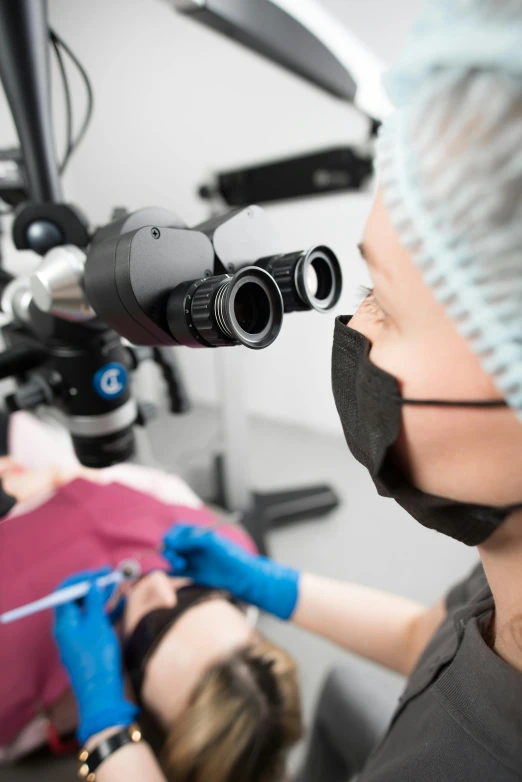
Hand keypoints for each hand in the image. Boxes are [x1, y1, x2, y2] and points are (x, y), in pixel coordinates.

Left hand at [53, 568, 137, 744]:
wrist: (102, 691)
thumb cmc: (97, 657)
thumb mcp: (97, 625)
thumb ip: (95, 601)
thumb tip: (92, 582)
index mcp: (64, 622)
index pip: (66, 591)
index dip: (82, 578)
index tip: (99, 571)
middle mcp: (69, 628)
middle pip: (79, 599)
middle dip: (96, 586)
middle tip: (113, 575)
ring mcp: (80, 636)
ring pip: (91, 609)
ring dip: (105, 596)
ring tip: (122, 585)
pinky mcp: (92, 643)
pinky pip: (98, 621)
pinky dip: (109, 610)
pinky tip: (123, 602)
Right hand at [162, 523, 299, 619]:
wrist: (241, 576)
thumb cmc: (230, 555)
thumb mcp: (212, 543)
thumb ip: (192, 540)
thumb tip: (171, 541)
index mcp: (197, 533)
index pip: (176, 531)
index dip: (171, 536)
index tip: (171, 543)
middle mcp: (191, 545)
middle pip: (170, 544)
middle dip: (169, 550)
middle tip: (177, 559)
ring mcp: (190, 559)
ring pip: (171, 558)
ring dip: (171, 561)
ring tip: (182, 566)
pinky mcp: (191, 573)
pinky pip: (174, 572)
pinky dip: (171, 572)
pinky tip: (178, 573)